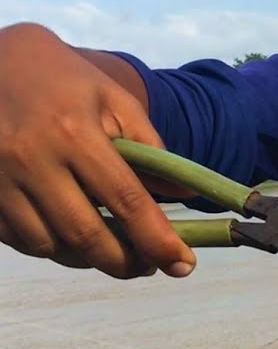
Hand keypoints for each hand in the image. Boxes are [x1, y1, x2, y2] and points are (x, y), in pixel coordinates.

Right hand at [0, 23, 196, 278]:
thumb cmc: (65, 81)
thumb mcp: (115, 101)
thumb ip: (151, 149)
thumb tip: (188, 194)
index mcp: (74, 133)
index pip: (125, 200)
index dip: (157, 239)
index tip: (183, 265)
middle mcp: (32, 159)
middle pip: (85, 234)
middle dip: (124, 262)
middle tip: (149, 267)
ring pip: (49, 245)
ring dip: (87, 260)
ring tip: (115, 253)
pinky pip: (18, 239)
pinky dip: (52, 247)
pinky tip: (73, 240)